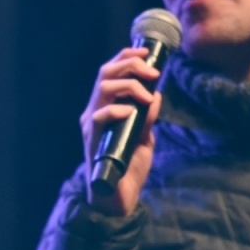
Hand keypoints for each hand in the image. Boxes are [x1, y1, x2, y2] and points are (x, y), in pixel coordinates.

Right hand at [80, 46, 162, 215]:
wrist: (120, 197)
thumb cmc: (129, 166)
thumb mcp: (145, 136)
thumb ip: (148, 116)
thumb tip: (157, 95)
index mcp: (105, 107)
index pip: (110, 71)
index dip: (127, 56)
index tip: (146, 52)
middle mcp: (94, 111)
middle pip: (105, 73)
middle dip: (130, 64)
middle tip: (152, 72)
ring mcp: (92, 125)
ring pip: (102, 88)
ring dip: (129, 85)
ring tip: (147, 95)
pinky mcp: (93, 139)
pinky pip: (100, 116)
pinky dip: (118, 109)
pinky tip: (132, 113)